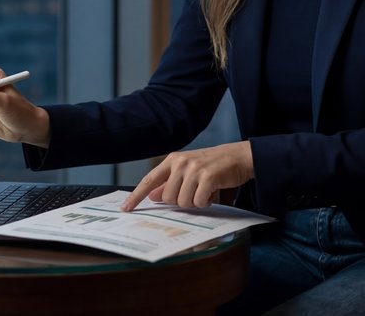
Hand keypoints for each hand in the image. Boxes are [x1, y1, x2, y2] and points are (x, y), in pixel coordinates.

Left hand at [121, 141, 253, 210]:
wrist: (238, 157)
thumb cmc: (212, 166)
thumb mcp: (188, 171)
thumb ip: (169, 183)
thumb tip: (153, 196)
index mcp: (173, 160)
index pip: (149, 180)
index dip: (136, 196)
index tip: (125, 208)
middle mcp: (181, 162)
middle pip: (168, 198)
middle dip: (181, 202)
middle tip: (194, 193)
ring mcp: (194, 169)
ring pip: (183, 202)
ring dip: (195, 202)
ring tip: (205, 191)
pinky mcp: (208, 177)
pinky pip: (199, 202)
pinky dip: (206, 202)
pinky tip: (212, 192)